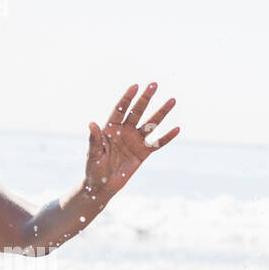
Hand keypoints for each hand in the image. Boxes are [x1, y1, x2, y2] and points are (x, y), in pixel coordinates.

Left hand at [85, 83, 178, 198]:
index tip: (135, 86)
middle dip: (145, 98)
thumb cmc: (94, 168)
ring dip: (161, 112)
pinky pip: (157, 143)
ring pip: (150, 123)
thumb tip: (91, 123)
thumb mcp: (93, 154)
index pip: (120, 109)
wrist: (102, 185)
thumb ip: (94, 139)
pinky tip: (177, 129)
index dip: (127, 98)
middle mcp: (125, 131)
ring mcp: (135, 141)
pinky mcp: (143, 153)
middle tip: (154, 84)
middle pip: (137, 111)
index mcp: (111, 128)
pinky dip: (167, 137)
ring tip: (172, 100)